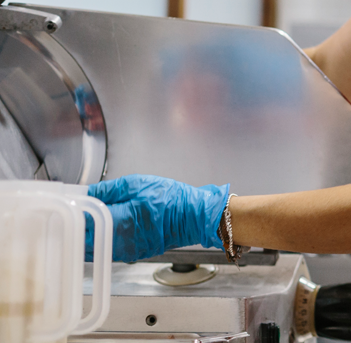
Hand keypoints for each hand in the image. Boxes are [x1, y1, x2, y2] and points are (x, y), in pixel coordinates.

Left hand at [86, 174, 229, 262]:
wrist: (194, 216)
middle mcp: (118, 241)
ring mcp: (126, 250)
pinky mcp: (134, 252)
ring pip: (95, 248)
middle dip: (77, 229)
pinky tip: (111, 225)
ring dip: (90, 235)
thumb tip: (85, 193)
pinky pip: (110, 249)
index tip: (70, 205)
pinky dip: (105, 240)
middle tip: (77, 212)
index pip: (80, 225)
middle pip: (83, 241)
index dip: (72, 215)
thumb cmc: (171, 199)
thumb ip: (107, 190)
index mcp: (117, 222)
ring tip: (93, 217)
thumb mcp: (137, 184)